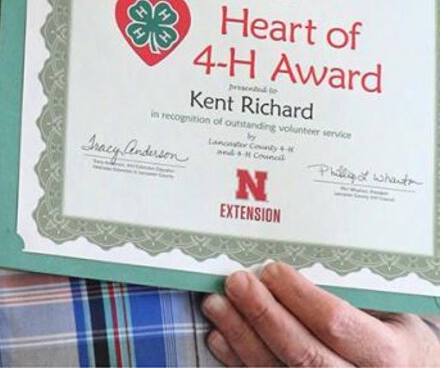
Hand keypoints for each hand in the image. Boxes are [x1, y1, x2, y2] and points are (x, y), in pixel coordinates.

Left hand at [201, 262, 439, 365]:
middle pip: (304, 355)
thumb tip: (296, 254)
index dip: (300, 297)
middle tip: (236, 282)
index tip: (272, 269)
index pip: (337, 325)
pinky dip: (239, 360)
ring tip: (216, 303)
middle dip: (264, 314)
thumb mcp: (391, 309)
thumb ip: (354, 289)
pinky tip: (220, 336)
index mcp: (386, 353)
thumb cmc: (395, 331)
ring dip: (242, 336)